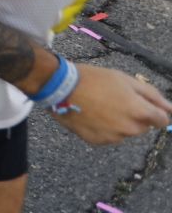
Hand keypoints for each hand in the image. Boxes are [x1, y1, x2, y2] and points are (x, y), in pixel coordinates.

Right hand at [55, 65, 171, 144]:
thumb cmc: (94, 79)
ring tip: (100, 107)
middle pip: (142, 127)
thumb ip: (152, 95)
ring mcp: (113, 137)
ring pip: (125, 132)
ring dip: (119, 123)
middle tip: (115, 101)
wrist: (60, 87)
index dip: (154, 111)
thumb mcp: (125, 79)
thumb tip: (170, 109)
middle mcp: (129, 129)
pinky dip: (104, 129)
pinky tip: (92, 115)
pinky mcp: (98, 142)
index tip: (142, 104)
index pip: (162, 120)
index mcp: (139, 112)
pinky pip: (108, 137)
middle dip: (135, 116)